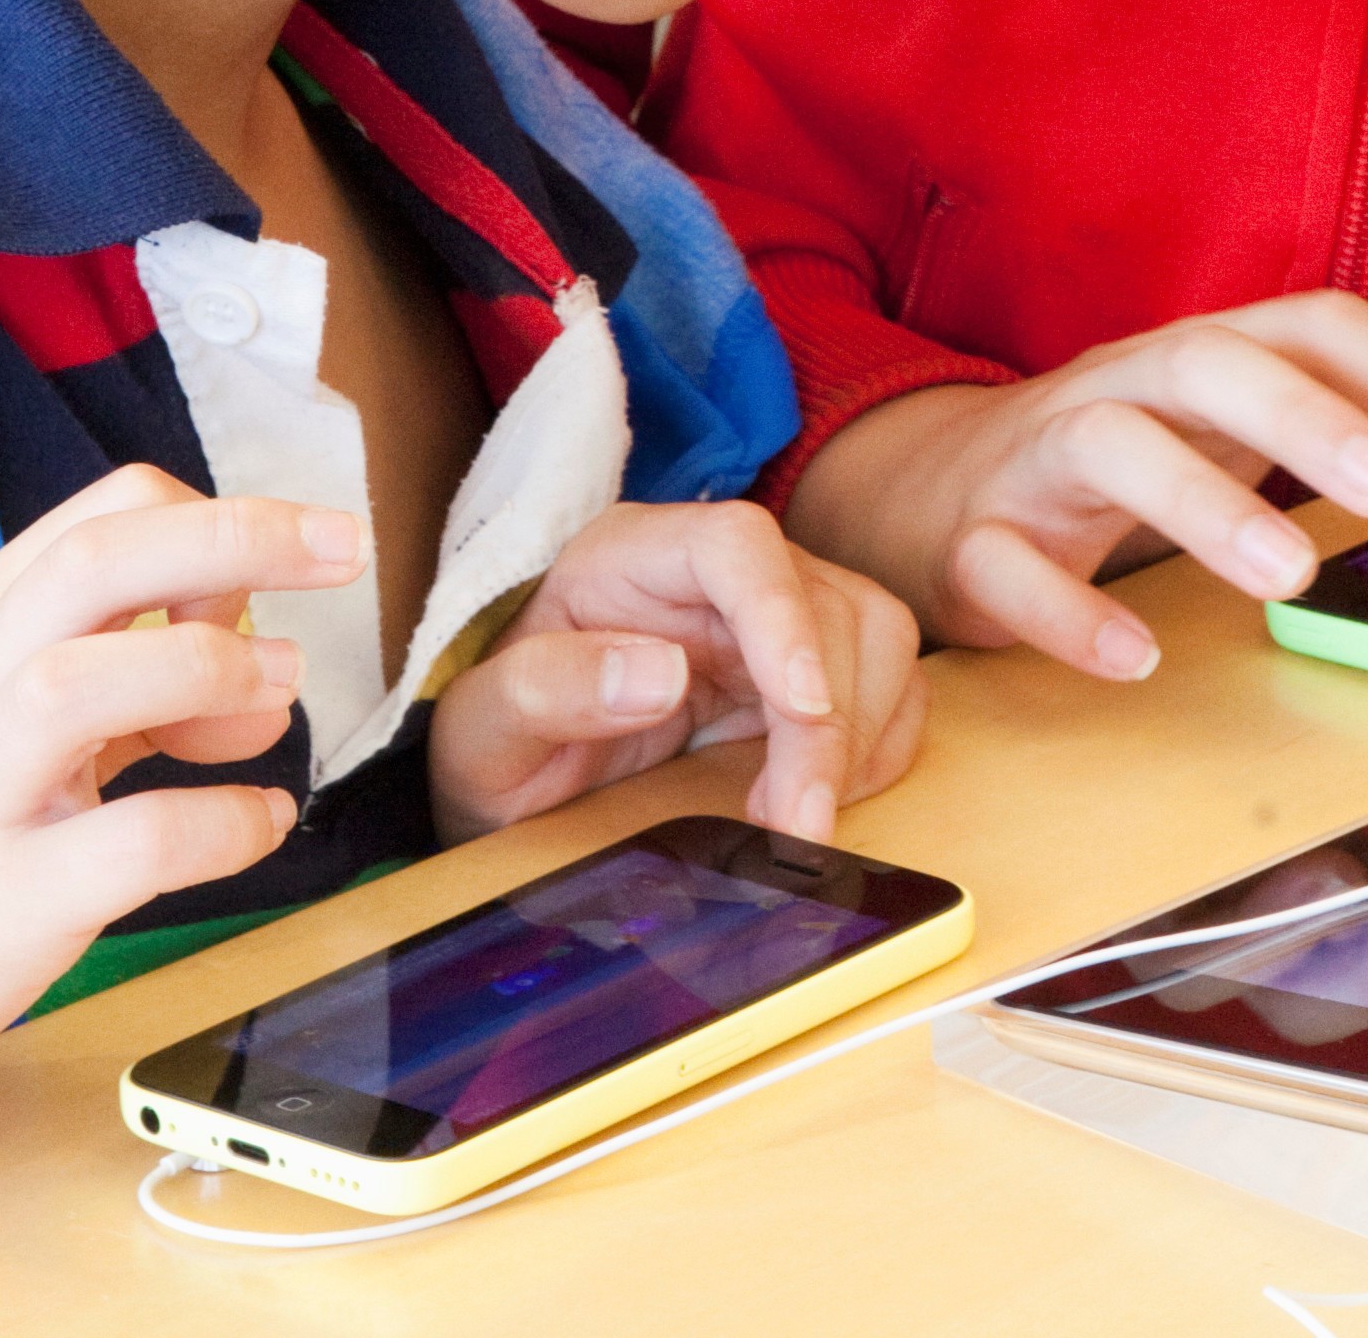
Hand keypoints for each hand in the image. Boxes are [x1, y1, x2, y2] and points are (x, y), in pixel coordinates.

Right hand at [0, 467, 362, 1140]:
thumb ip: (105, 668)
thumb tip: (254, 652)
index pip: (103, 515)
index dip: (214, 518)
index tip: (281, 563)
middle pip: (103, 560)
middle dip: (243, 537)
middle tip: (346, 551)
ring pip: (90, 679)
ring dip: (208, 673)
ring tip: (269, 710)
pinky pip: (130, 845)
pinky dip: (220, 825)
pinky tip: (257, 829)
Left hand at [427, 502, 927, 846]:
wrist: (514, 778)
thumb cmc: (494, 743)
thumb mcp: (482, 732)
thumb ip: (546, 690)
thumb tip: (660, 672)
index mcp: (630, 556)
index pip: (736, 544)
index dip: (784, 618)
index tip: (802, 708)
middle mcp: (712, 571)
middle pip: (823, 600)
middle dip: (829, 719)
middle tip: (796, 823)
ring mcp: (769, 615)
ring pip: (874, 636)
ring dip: (860, 734)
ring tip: (798, 817)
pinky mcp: (805, 668)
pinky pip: (885, 684)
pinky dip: (875, 746)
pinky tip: (822, 795)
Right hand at [787, 294, 1367, 682]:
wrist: (919, 490)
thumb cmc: (1109, 460)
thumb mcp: (1216, 426)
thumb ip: (1324, 431)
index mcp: (1197, 357)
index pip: (1311, 324)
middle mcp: (1120, 386)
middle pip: (1206, 361)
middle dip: (1304, 415)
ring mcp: (1037, 459)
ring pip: (1108, 444)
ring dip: (1203, 504)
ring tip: (1289, 577)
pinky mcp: (971, 540)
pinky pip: (1008, 566)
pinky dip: (1070, 612)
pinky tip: (1136, 658)